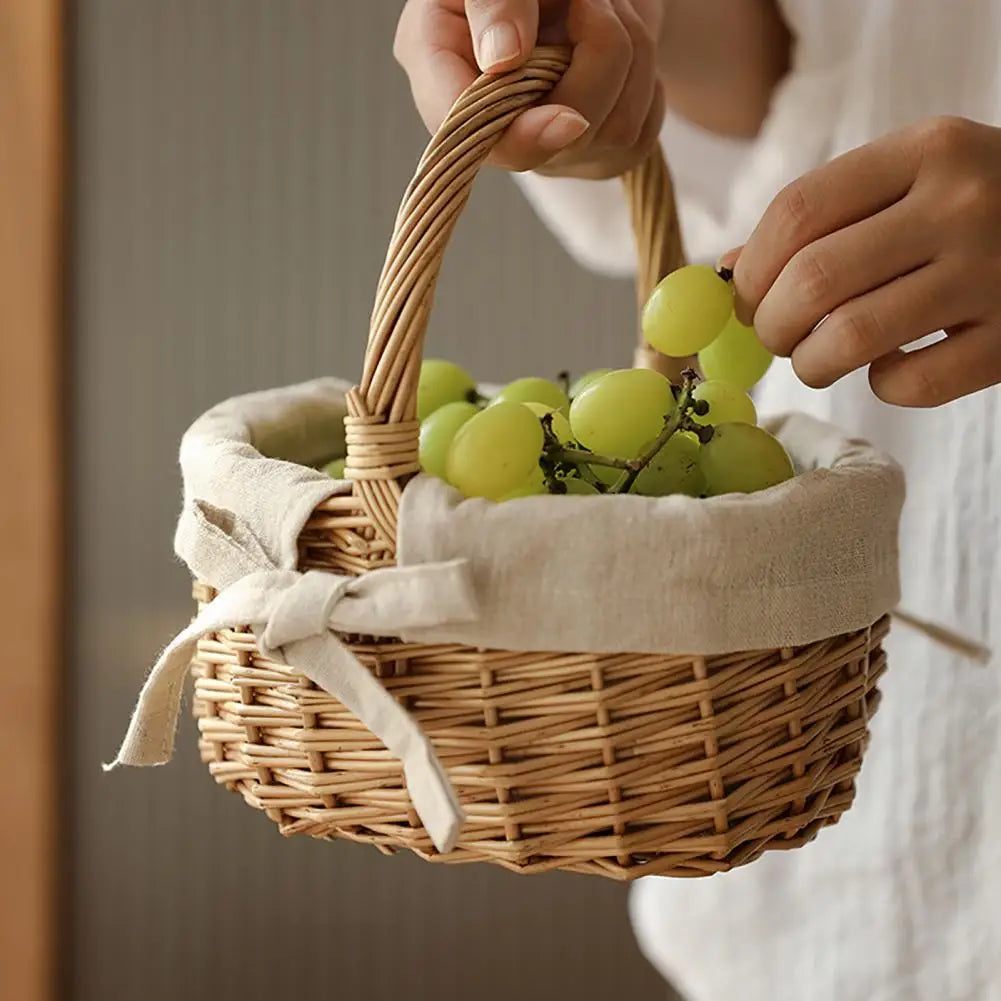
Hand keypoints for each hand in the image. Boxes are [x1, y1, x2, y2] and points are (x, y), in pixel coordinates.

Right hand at [394, 0, 665, 178]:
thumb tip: (503, 58)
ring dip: (628, 58)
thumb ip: (494, 3)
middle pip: (558, 137)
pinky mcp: (589, 157)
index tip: (569, 118)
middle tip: (589, 0)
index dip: (521, 138)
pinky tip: (619, 56)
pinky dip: (646, 86)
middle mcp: (486, 124)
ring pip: (611, 133)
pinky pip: (638, 137)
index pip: (468, 135)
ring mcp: (540, 150)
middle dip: (595, 57)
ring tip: (604, 13)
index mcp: (438, 70)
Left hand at [729, 116, 1000, 406]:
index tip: (745, 296)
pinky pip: (911, 384)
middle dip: (771, 323)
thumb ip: (826, 215)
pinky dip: (881, 386)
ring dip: (809, 363)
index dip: (751, 267)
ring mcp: (994, 274)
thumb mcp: (912, 180)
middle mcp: (963, 204)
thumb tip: (729, 269)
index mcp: (928, 150)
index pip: (798, 210)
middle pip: (813, 279)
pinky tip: (889, 367)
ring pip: (849, 338)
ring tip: (816, 358)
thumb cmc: (979, 205)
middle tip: (776, 334)